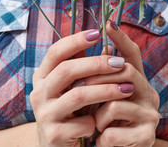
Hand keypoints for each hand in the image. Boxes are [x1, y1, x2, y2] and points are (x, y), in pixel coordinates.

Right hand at [30, 29, 134, 146]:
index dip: (75, 40)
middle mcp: (39, 93)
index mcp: (43, 76)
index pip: (55, 52)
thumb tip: (108, 43)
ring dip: (106, 90)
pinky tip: (104, 121)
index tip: (97, 33)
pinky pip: (81, 123)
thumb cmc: (70, 110)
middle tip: (120, 62)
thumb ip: (83, 65)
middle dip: (97, 64)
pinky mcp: (53, 135)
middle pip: (67, 70)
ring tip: (127, 88)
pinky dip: (96, 120)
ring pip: (78, 95)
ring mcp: (44, 114)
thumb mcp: (72, 86)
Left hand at [85, 21, 159, 146]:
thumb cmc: (107, 124)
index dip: (122, 38)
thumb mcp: (103, 97)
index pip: (134, 54)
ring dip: (97, 116)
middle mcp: (150, 94)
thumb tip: (89, 46)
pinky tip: (101, 141)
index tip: (109, 23)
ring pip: (115, 104)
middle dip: (98, 78)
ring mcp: (151, 116)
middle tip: (79, 86)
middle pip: (126, 72)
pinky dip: (101, 138)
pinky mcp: (147, 137)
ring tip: (95, 123)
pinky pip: (114, 132)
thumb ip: (101, 76)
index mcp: (139, 82)